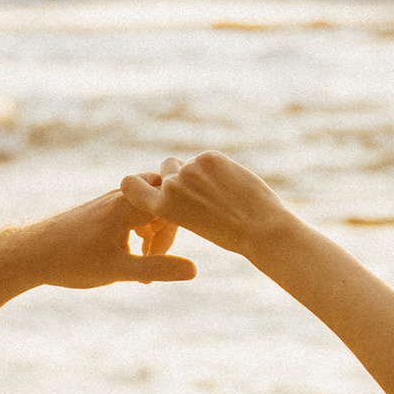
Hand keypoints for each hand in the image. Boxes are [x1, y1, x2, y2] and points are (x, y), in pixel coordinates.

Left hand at [34, 184, 198, 291]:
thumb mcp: (118, 270)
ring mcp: (112, 200)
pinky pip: (135, 211)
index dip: (177, 232)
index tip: (161, 258)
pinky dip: (141, 230)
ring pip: (150, 206)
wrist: (31, 253)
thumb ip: (157, 268)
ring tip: (142, 264)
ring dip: (154, 231)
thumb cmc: (72, 261)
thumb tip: (194, 270)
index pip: (174, 206)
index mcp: (129, 206)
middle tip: (154, 258)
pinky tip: (130, 256)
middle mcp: (122, 196)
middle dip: (168, 228)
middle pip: (164, 200)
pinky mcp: (103, 209)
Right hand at [133, 152, 294, 260]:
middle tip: (202, 192)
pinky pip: (208, 158)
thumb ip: (177, 200)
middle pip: (168, 167)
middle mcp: (172, 186)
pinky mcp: (210, 158)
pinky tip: (233, 184)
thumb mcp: (191, 221)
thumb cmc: (230, 234)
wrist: (261, 229)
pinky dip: (218, 168)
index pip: (131, 185)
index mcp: (162, 207)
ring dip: (198, 171)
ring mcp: (191, 170)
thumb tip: (172, 179)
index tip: (149, 184)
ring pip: (189, 161)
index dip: (138, 183)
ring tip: (220, 191)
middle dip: (180, 174)